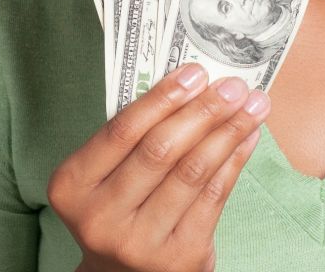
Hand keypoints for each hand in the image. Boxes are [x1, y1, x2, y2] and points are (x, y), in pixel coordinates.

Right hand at [50, 62, 270, 271]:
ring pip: (192, 172)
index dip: (162, 98)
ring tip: (252, 105)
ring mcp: (139, 243)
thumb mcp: (105, 175)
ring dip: (228, 132)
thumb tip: (194, 85)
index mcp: (72, 187)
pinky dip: (234, 161)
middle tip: (233, 86)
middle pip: (160, 150)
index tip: (195, 72)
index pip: (122, 131)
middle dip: (203, 112)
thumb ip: (135, 137)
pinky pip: (213, 197)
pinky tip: (247, 137)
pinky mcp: (178, 257)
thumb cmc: (118, 207)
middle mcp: (100, 218)